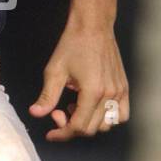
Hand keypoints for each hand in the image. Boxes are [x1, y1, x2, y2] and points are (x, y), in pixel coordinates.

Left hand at [29, 26, 128, 141]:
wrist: (93, 27)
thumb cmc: (73, 45)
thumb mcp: (55, 71)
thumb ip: (47, 96)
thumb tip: (36, 113)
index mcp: (93, 92)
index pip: (78, 127)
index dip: (62, 133)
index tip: (51, 132)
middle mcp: (109, 94)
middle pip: (91, 129)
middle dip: (71, 127)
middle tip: (59, 112)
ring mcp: (119, 91)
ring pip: (106, 125)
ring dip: (89, 123)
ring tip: (76, 107)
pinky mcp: (123, 87)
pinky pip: (121, 114)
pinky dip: (108, 118)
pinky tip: (93, 107)